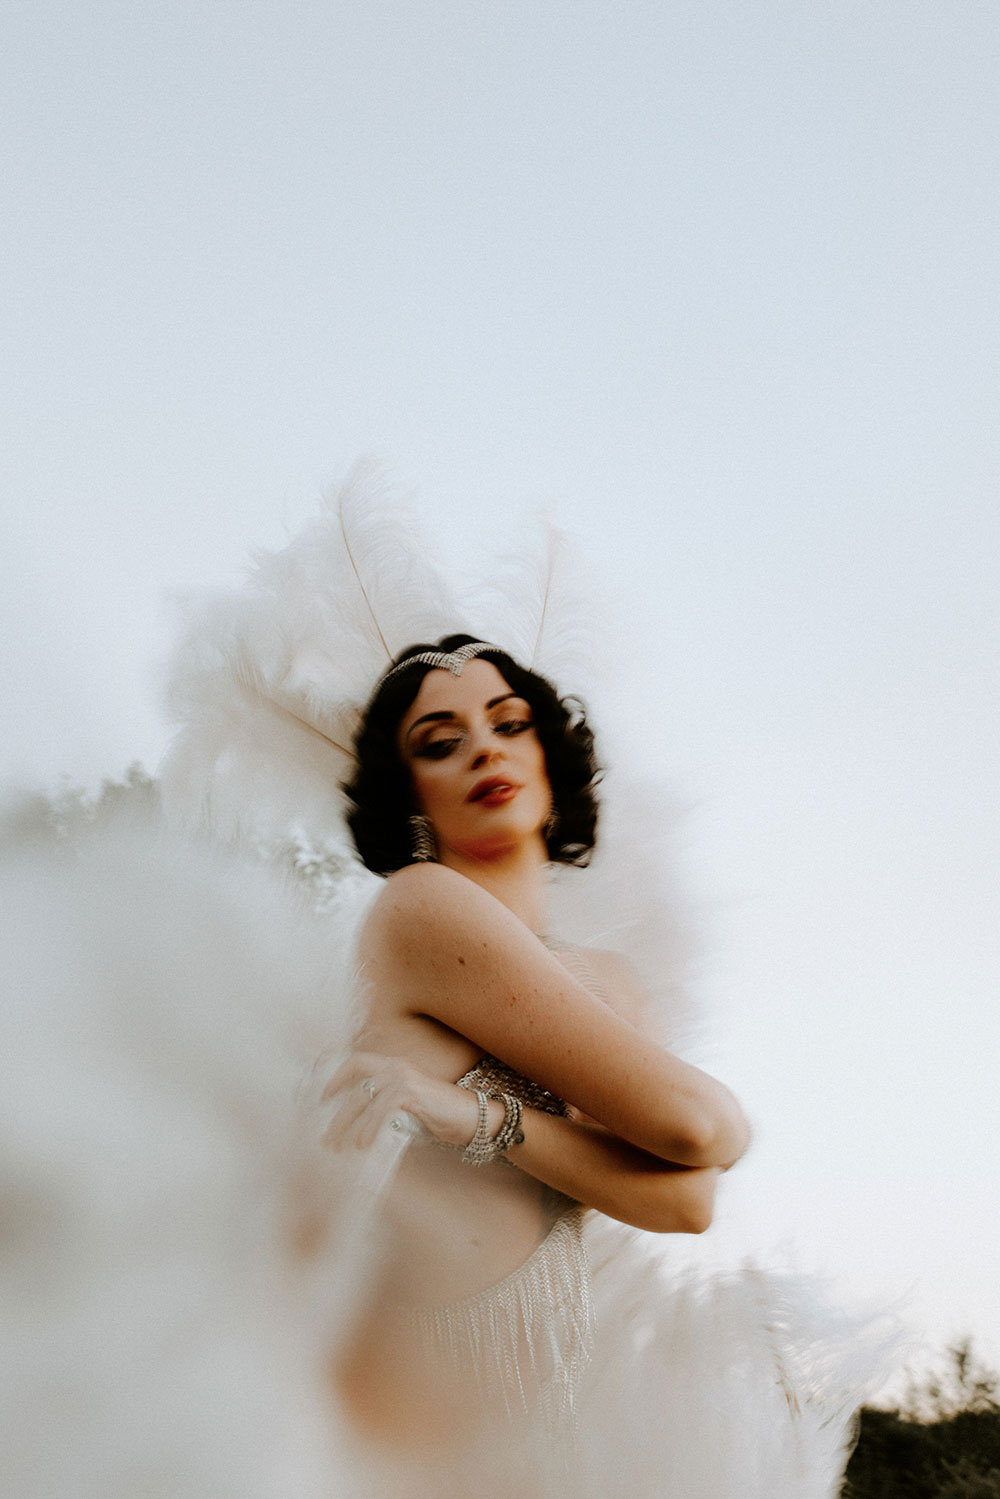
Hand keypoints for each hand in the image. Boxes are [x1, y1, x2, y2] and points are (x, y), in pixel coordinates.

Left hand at [320, 1051, 485, 1151]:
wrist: (475, 1116)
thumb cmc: (442, 1116)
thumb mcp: (409, 1107)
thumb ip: (387, 1108)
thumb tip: (357, 1127)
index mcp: (395, 1066)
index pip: (357, 1062)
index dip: (337, 1078)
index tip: (322, 1098)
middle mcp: (397, 1066)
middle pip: (355, 1085)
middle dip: (336, 1113)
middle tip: (326, 1138)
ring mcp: (404, 1077)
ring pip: (363, 1097)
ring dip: (346, 1124)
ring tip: (338, 1146)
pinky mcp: (412, 1092)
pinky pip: (381, 1108)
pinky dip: (367, 1127)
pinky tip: (362, 1144)